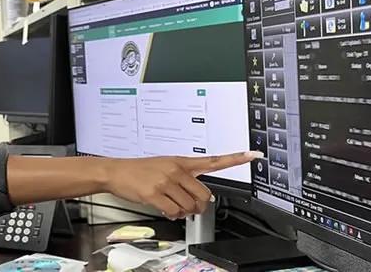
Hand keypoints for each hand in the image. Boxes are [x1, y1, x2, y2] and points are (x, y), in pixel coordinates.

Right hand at [104, 152, 261, 219]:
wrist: (116, 171)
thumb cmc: (139, 170)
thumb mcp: (165, 165)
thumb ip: (186, 176)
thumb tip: (204, 197)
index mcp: (181, 161)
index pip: (214, 160)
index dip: (235, 159)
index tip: (253, 155)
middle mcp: (176, 170)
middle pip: (204, 195)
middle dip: (199, 206)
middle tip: (190, 205)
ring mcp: (166, 181)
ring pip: (190, 206)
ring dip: (183, 211)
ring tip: (171, 204)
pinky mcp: (155, 194)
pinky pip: (175, 211)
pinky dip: (173, 214)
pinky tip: (165, 207)